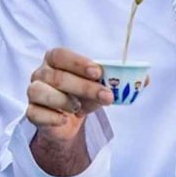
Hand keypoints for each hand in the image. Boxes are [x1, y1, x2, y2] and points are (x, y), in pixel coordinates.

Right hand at [26, 48, 110, 175]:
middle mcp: (40, 73)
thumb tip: (144, 80)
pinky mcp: (31, 112)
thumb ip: (119, 81)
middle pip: (57, 76)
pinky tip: (65, 120)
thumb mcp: (100, 87)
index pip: (61, 55)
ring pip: (41, 92)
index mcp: (55, 59)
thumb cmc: (81, 95)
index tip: (99, 72)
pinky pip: (35, 113)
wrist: (67, 121)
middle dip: (84, 87)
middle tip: (107, 96)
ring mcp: (33, 92)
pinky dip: (52, 117)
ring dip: (65, 101)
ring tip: (79, 108)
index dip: (78, 62)